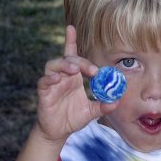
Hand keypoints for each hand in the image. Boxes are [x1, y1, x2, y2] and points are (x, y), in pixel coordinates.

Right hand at [36, 25, 117, 141]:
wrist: (58, 132)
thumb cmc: (73, 118)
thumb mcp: (91, 112)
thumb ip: (103, 106)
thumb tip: (116, 101)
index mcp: (73, 78)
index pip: (72, 55)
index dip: (70, 41)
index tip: (71, 27)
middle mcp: (62, 77)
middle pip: (68, 59)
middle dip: (81, 61)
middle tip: (93, 71)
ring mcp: (52, 84)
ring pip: (53, 65)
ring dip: (65, 65)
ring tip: (75, 70)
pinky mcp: (44, 93)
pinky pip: (44, 82)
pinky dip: (50, 79)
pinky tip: (57, 79)